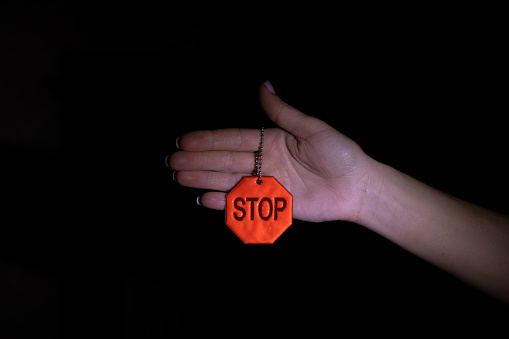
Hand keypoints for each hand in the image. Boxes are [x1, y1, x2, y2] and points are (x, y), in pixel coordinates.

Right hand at [168, 82, 372, 221]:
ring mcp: (268, 184)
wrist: (358, 187)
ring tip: (181, 177)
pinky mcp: (274, 204)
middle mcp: (265, 162)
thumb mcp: (311, 128)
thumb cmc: (340, 154)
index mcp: (272, 141)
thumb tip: (262, 85)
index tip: (185, 139)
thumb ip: (282, 112)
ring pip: (230, 180)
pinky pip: (245, 203)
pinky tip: (206, 199)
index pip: (234, 139)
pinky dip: (226, 202)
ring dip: (205, 179)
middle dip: (198, 160)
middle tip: (172, 161)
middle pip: (226, 160)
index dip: (209, 140)